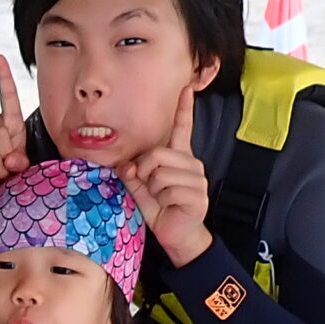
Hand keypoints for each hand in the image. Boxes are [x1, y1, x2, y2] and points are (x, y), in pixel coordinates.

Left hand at [118, 86, 212, 267]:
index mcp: (178, 158)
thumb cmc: (161, 209)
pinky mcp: (197, 194)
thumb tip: (126, 165)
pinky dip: (162, 201)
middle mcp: (190, 163)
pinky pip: (168, 190)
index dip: (184, 108)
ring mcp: (197, 178)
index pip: (182, 128)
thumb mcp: (140, 189)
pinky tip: (170, 206)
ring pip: (160, 173)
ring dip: (153, 189)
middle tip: (150, 187)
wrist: (177, 235)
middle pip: (157, 153)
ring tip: (162, 199)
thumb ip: (132, 173)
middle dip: (144, 172)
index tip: (186, 88)